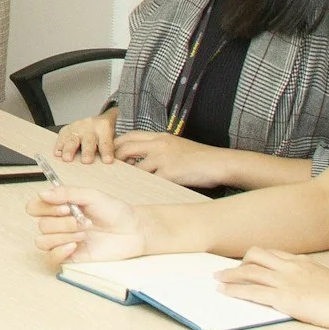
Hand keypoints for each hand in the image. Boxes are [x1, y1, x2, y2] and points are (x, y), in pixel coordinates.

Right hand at [26, 185, 143, 264]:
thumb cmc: (114, 211)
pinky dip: (59, 251)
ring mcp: (64, 241)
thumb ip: (67, 193)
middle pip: (41, 225)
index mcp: (60, 207)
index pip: (34, 207)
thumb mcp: (91, 195)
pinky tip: (74, 245)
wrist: (132, 229)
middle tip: (81, 220)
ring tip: (84, 233)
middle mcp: (59, 224)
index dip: (45, 207)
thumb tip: (43, 193)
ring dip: (62, 236)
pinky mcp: (71, 256)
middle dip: (61, 222)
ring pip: (42, 241)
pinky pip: (51, 257)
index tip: (64, 206)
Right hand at [55, 109, 117, 162]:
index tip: (108, 161)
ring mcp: (77, 128)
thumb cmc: (105, 134)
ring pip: (73, 139)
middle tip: (86, 161)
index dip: (107, 151)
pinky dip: (59, 146)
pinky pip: (61, 138)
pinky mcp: (66, 130)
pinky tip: (58, 153)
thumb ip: (114, 149)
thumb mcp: (114, 137)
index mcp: (104, 128)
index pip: (106, 142)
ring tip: (67, 158)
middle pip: (88, 141)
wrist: (98, 120)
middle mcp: (90, 127)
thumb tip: (114, 164)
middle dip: (87, 151)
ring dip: (69, 150)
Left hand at [112, 130, 232, 187]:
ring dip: (129, 177)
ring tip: (123, 184)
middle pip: (126, 149)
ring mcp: (163, 158)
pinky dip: (143, 187)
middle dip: (115, 159)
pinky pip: (150, 182)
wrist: (218, 163)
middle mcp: (159, 145)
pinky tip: (140, 193)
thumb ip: (159, 148)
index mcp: (160, 137)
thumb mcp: (176, 145)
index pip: (130, 136)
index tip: (110, 153)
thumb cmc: (199, 157)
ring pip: (136, 168)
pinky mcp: (169, 173)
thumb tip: (142, 159)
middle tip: (110, 170)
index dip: (117, 144)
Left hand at [215, 248, 328, 329]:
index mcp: (301, 261)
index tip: (245, 262)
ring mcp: (286, 281)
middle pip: (256, 255)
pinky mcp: (284, 298)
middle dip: (239, 262)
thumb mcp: (325, 277)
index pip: (272, 253)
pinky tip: (225, 293)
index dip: (255, 257)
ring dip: (229, 275)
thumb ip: (309, 275)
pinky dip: (234, 291)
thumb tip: (301, 281)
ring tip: (218, 279)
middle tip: (227, 271)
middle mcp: (290, 266)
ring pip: (249, 272)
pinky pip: (252, 292)